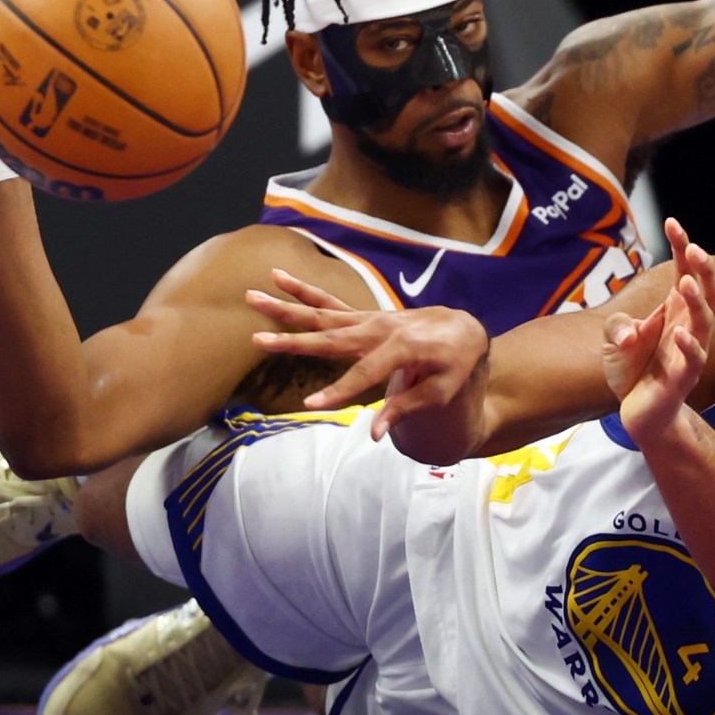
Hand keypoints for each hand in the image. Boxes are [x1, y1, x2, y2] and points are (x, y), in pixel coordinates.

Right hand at [246, 269, 488, 436]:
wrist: (462, 328)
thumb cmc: (453, 364)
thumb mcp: (440, 392)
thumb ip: (405, 409)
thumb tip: (375, 435)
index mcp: (402, 347)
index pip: (364, 374)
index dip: (338, 391)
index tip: (311, 406)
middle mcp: (379, 328)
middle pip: (329, 337)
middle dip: (292, 341)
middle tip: (257, 340)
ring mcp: (368, 318)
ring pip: (321, 312)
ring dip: (285, 305)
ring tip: (253, 294)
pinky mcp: (362, 316)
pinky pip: (328, 303)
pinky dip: (302, 291)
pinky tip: (278, 279)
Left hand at [603, 218, 714, 443]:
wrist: (642, 414)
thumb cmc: (635, 371)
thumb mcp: (615, 340)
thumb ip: (617, 325)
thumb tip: (628, 331)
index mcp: (676, 311)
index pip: (686, 271)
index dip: (682, 247)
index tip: (672, 223)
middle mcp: (689, 327)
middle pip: (708, 290)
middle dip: (704, 268)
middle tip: (693, 249)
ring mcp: (690, 351)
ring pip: (704, 321)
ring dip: (697, 301)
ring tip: (686, 282)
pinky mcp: (683, 378)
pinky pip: (693, 359)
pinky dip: (688, 346)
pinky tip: (679, 333)